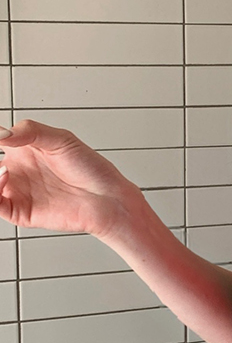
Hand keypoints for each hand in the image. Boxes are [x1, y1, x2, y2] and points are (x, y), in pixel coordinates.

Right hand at [0, 119, 136, 239]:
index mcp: (23, 150)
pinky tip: (3, 176)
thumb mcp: (61, 139)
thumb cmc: (92, 170)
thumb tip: (1, 133)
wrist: (109, 198)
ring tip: (2, 167)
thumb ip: (29, 131)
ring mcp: (17, 191)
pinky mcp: (20, 212)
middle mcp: (17, 170)